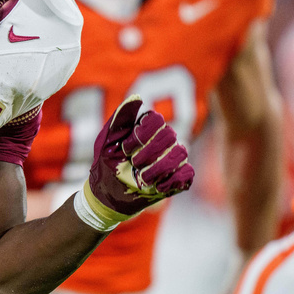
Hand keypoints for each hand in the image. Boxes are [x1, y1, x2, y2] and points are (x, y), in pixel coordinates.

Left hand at [86, 96, 192, 217]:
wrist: (106, 196)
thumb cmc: (105, 165)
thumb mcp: (106, 142)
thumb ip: (120, 119)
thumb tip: (137, 97)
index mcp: (145, 129)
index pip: (156, 120)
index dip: (142, 134)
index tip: (125, 149)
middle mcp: (162, 141)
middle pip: (169, 135)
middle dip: (150, 152)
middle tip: (134, 164)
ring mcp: (171, 159)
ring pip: (181, 153)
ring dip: (160, 168)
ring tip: (143, 179)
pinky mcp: (177, 178)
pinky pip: (188, 173)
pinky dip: (173, 181)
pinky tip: (157, 187)